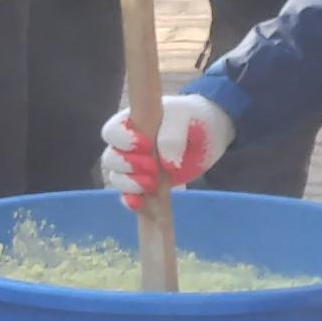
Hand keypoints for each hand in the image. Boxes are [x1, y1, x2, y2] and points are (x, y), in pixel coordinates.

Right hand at [98, 94, 232, 209]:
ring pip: (117, 178)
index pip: (112, 132)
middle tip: (153, 167)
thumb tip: (164, 161)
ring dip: (130, 184)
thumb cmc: (195, 117)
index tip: (146, 144)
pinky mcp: (146, 183)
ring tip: (152, 184)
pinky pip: (129, 194)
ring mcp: (136, 165)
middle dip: (127, 166)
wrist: (211, 133)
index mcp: (133, 123)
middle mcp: (129, 145)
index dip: (122, 141)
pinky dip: (130, 200)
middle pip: (110, 158)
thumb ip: (173, 134)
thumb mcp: (186, 117)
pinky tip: (139, 203)